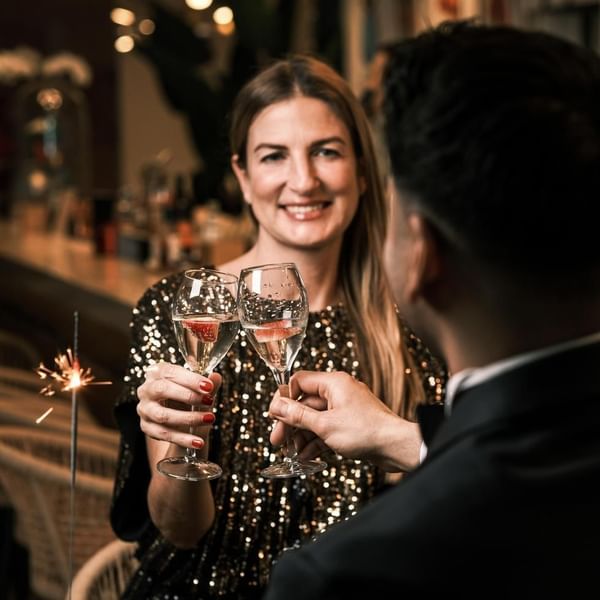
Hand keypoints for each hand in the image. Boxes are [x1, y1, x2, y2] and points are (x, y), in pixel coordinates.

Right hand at [137, 361, 221, 449]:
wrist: (178, 420)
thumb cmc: (186, 398)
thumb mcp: (198, 390)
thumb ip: (207, 385)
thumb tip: (216, 377)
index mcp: (157, 372)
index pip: (171, 372)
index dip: (190, 379)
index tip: (209, 386)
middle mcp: (146, 389)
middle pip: (162, 389)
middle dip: (188, 396)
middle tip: (209, 401)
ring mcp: (144, 409)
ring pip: (163, 415)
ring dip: (188, 418)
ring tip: (209, 419)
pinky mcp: (146, 427)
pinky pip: (164, 434)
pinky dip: (183, 439)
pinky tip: (199, 442)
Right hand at [269, 371, 421, 471]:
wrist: (396, 447)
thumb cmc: (366, 431)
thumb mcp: (325, 425)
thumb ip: (298, 415)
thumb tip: (277, 406)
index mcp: (333, 383)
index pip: (299, 381)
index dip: (284, 398)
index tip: (274, 415)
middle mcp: (339, 392)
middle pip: (305, 403)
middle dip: (290, 423)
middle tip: (277, 440)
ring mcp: (345, 408)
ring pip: (315, 418)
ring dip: (302, 435)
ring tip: (292, 453)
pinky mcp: (350, 423)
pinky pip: (326, 428)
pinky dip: (316, 440)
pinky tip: (307, 456)